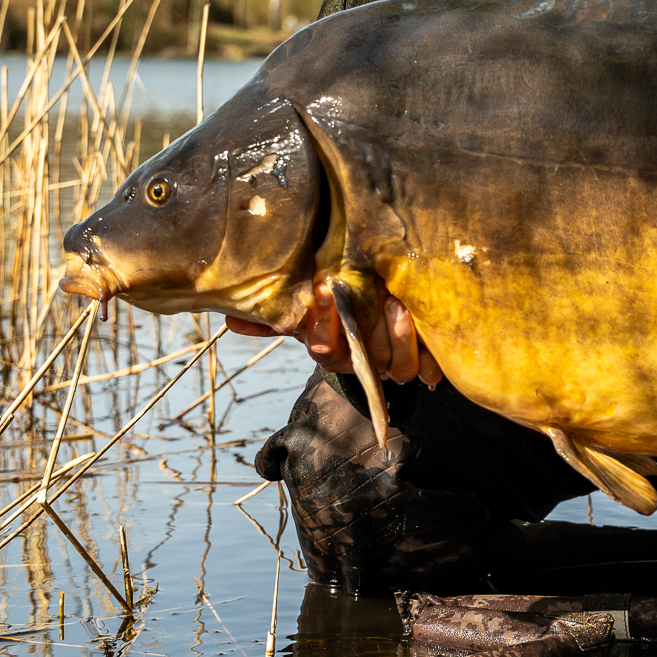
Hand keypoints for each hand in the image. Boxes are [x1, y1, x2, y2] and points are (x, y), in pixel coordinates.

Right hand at [225, 282, 442, 388]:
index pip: (323, 347)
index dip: (323, 323)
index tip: (322, 287)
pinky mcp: (422, 363)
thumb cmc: (343, 305)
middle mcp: (361, 363)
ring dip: (398, 336)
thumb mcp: (309, 306)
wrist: (386, 309)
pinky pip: (425, 369)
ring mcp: (392, 365)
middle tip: (369, 292)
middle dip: (364, 327)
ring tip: (396, 302)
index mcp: (331, 350)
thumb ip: (276, 313)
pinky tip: (419, 319)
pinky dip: (424, 349)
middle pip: (362, 360)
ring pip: (396, 369)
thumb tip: (231, 320)